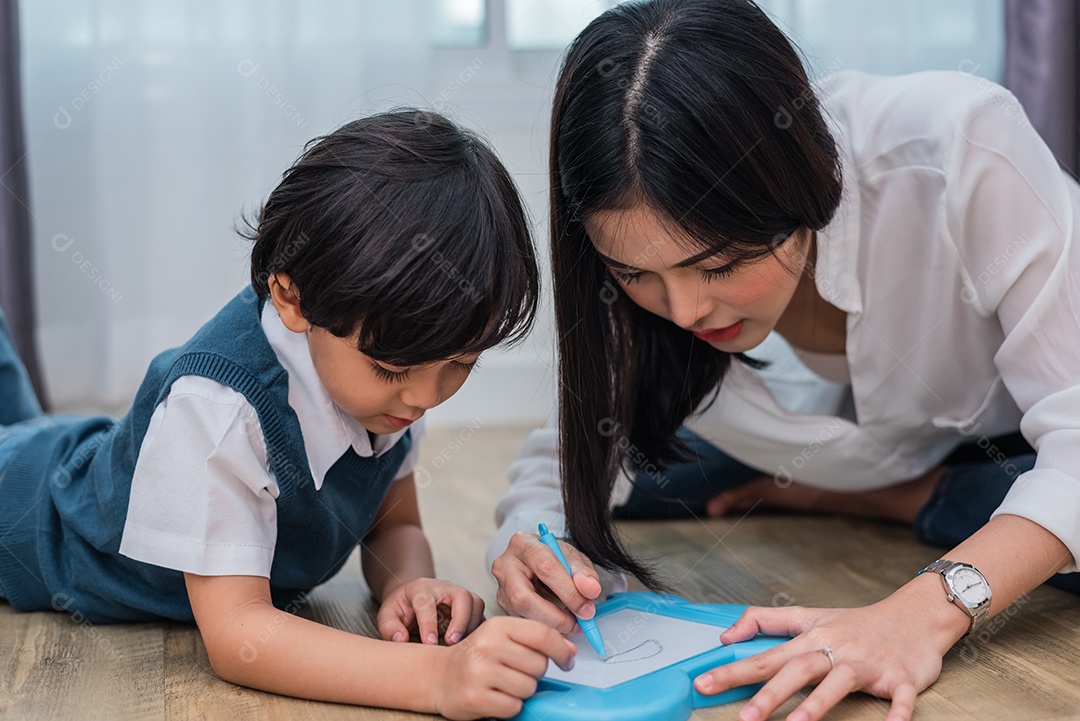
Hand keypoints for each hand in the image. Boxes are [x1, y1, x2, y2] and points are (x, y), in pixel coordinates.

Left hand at [377, 578, 484, 645]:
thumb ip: (389, 627)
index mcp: (421, 589)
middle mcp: (445, 588)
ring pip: (476, 604)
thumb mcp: (387, 615)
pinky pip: (481, 615)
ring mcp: (460, 595)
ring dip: (472, 626)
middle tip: (452, 642)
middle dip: (460, 621)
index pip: (428, 603)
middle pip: (462, 596)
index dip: (429, 624)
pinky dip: (478, 630)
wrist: (413, 596)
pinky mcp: (470, 606)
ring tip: (460, 645)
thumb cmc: (402, 607)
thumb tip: (400, 639)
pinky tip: (467, 644)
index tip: (429, 643)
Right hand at [433, 616, 576, 719]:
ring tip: (504, 683)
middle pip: (539, 664)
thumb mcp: (503, 637)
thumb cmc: (476, 656)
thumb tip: (569, 651)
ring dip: (522, 690)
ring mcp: (480, 673)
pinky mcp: (476, 698)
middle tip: (517, 671)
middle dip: (536, 672)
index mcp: (497, 626)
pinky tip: (496, 696)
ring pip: (529, 687)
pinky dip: (510, 705)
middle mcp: (488, 646)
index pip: (542, 634)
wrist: (440, 676)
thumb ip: (535, 639)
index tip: (567, 660)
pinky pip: (514, 706)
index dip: (561, 649)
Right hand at [492, 531, 602, 632]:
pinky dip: (544, 629)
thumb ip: (584, 573)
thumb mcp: (574, 559)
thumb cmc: (555, 558)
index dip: (569, 592)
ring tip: (571, 624)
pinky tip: (558, 626)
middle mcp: (504, 565)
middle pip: (524, 599)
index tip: (586, 609)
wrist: (540, 562)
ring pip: (522, 617)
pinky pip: (522, 625)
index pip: (546, 568)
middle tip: (577, 624)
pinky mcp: (502, 607)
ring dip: (551, 626)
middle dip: (555, 617)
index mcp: (523, 543)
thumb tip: (591, 590)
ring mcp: (500, 588)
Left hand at [693, 579, 968, 720]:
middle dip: (769, 694)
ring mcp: (868, 664)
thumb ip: (765, 622)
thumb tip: (727, 634)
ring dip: (819, 703)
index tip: (703, 684)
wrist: (916, 615)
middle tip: (744, 717)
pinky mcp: (901, 677)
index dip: (734, 670)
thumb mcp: (809, 616)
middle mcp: (836, 650)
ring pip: (839, 682)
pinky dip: (897, 712)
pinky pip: (900, 697)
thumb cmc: (857, 622)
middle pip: (797, 671)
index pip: (766, 656)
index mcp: (811, 639)